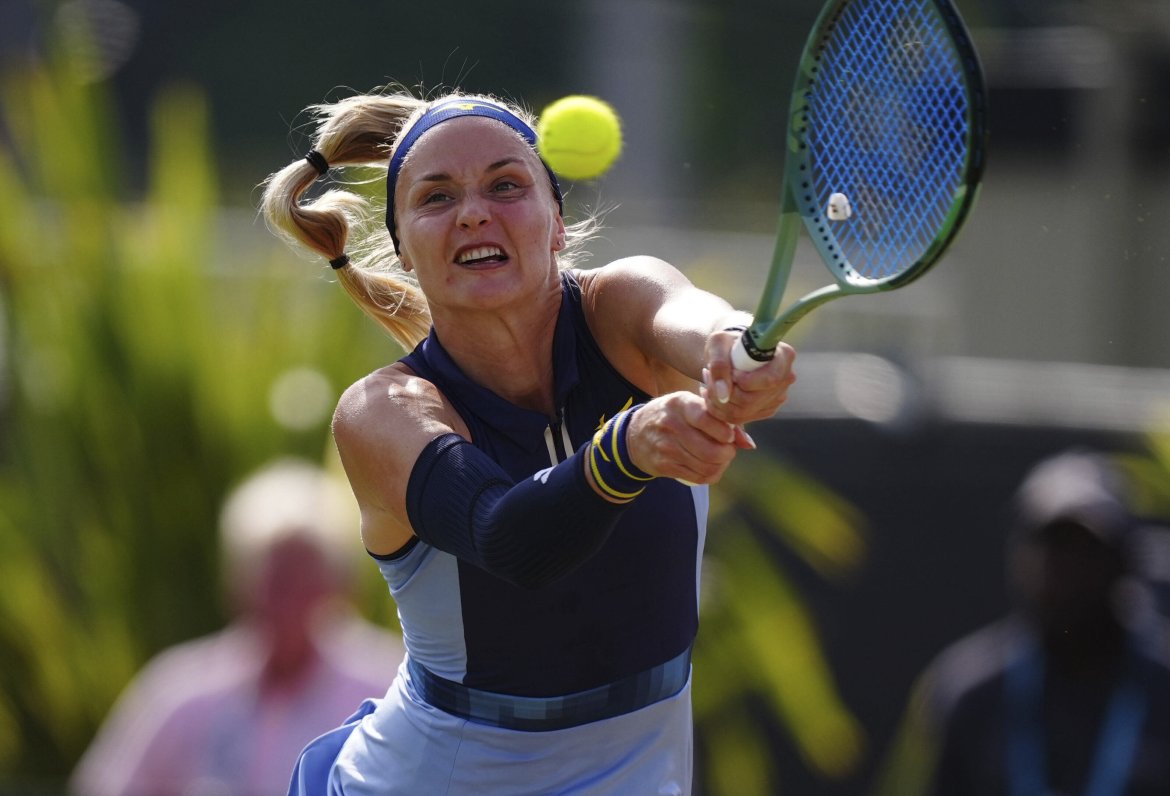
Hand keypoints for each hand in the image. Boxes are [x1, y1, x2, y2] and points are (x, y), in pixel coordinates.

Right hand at [624, 392, 747, 484]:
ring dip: (721, 465)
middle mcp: (671, 425)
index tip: (729, 434)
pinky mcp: (664, 466)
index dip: (725, 431)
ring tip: (720, 458)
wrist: (635, 434)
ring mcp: (666, 447)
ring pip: (706, 466)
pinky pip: (697, 478)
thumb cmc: (673, 416)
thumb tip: (748, 444)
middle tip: (728, 449)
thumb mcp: (690, 406)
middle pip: (711, 450)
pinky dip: (711, 475)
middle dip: (727, 453)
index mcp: (679, 404)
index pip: (706, 418)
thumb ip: (720, 420)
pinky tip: (710, 467)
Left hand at [701, 329, 796, 425]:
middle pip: (752, 401)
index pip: (769, 380)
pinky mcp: (766, 409)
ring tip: (708, 386)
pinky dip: (721, 410)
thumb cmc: (728, 342)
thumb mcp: (719, 343)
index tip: (730, 373)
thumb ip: (719, 364)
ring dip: (718, 403)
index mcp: (784, 356)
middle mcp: (786, 378)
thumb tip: (723, 394)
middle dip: (724, 394)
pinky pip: (741, 419)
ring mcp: (777, 396)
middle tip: (708, 379)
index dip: (745, 382)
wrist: (732, 352)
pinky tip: (715, 394)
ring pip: (744, 413)